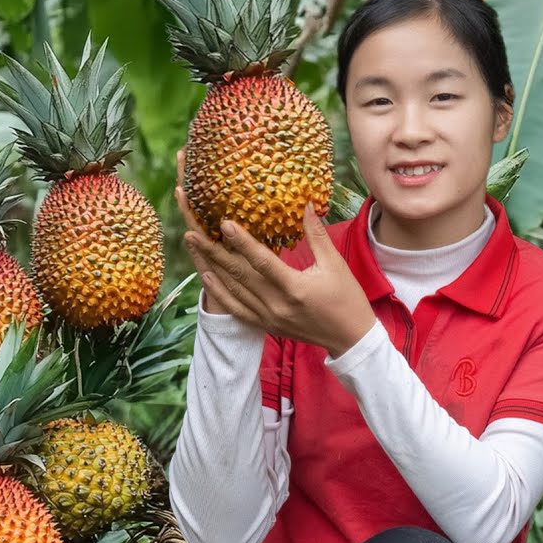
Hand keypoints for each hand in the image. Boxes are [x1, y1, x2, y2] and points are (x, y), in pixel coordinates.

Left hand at [173, 152, 376, 357]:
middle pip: (239, 275)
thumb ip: (316, 234)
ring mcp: (269, 317)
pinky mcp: (266, 325)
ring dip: (211, 267)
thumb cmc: (347, 299)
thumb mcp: (334, 264)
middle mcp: (277, 305)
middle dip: (214, 252)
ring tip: (193, 246)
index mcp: (295, 288)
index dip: (243, 242)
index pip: (262, 261)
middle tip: (193, 231)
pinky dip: (220, 293)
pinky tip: (206, 276)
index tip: (225, 223)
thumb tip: (306, 204)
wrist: (350, 339)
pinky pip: (236, 309)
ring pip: (233, 291)